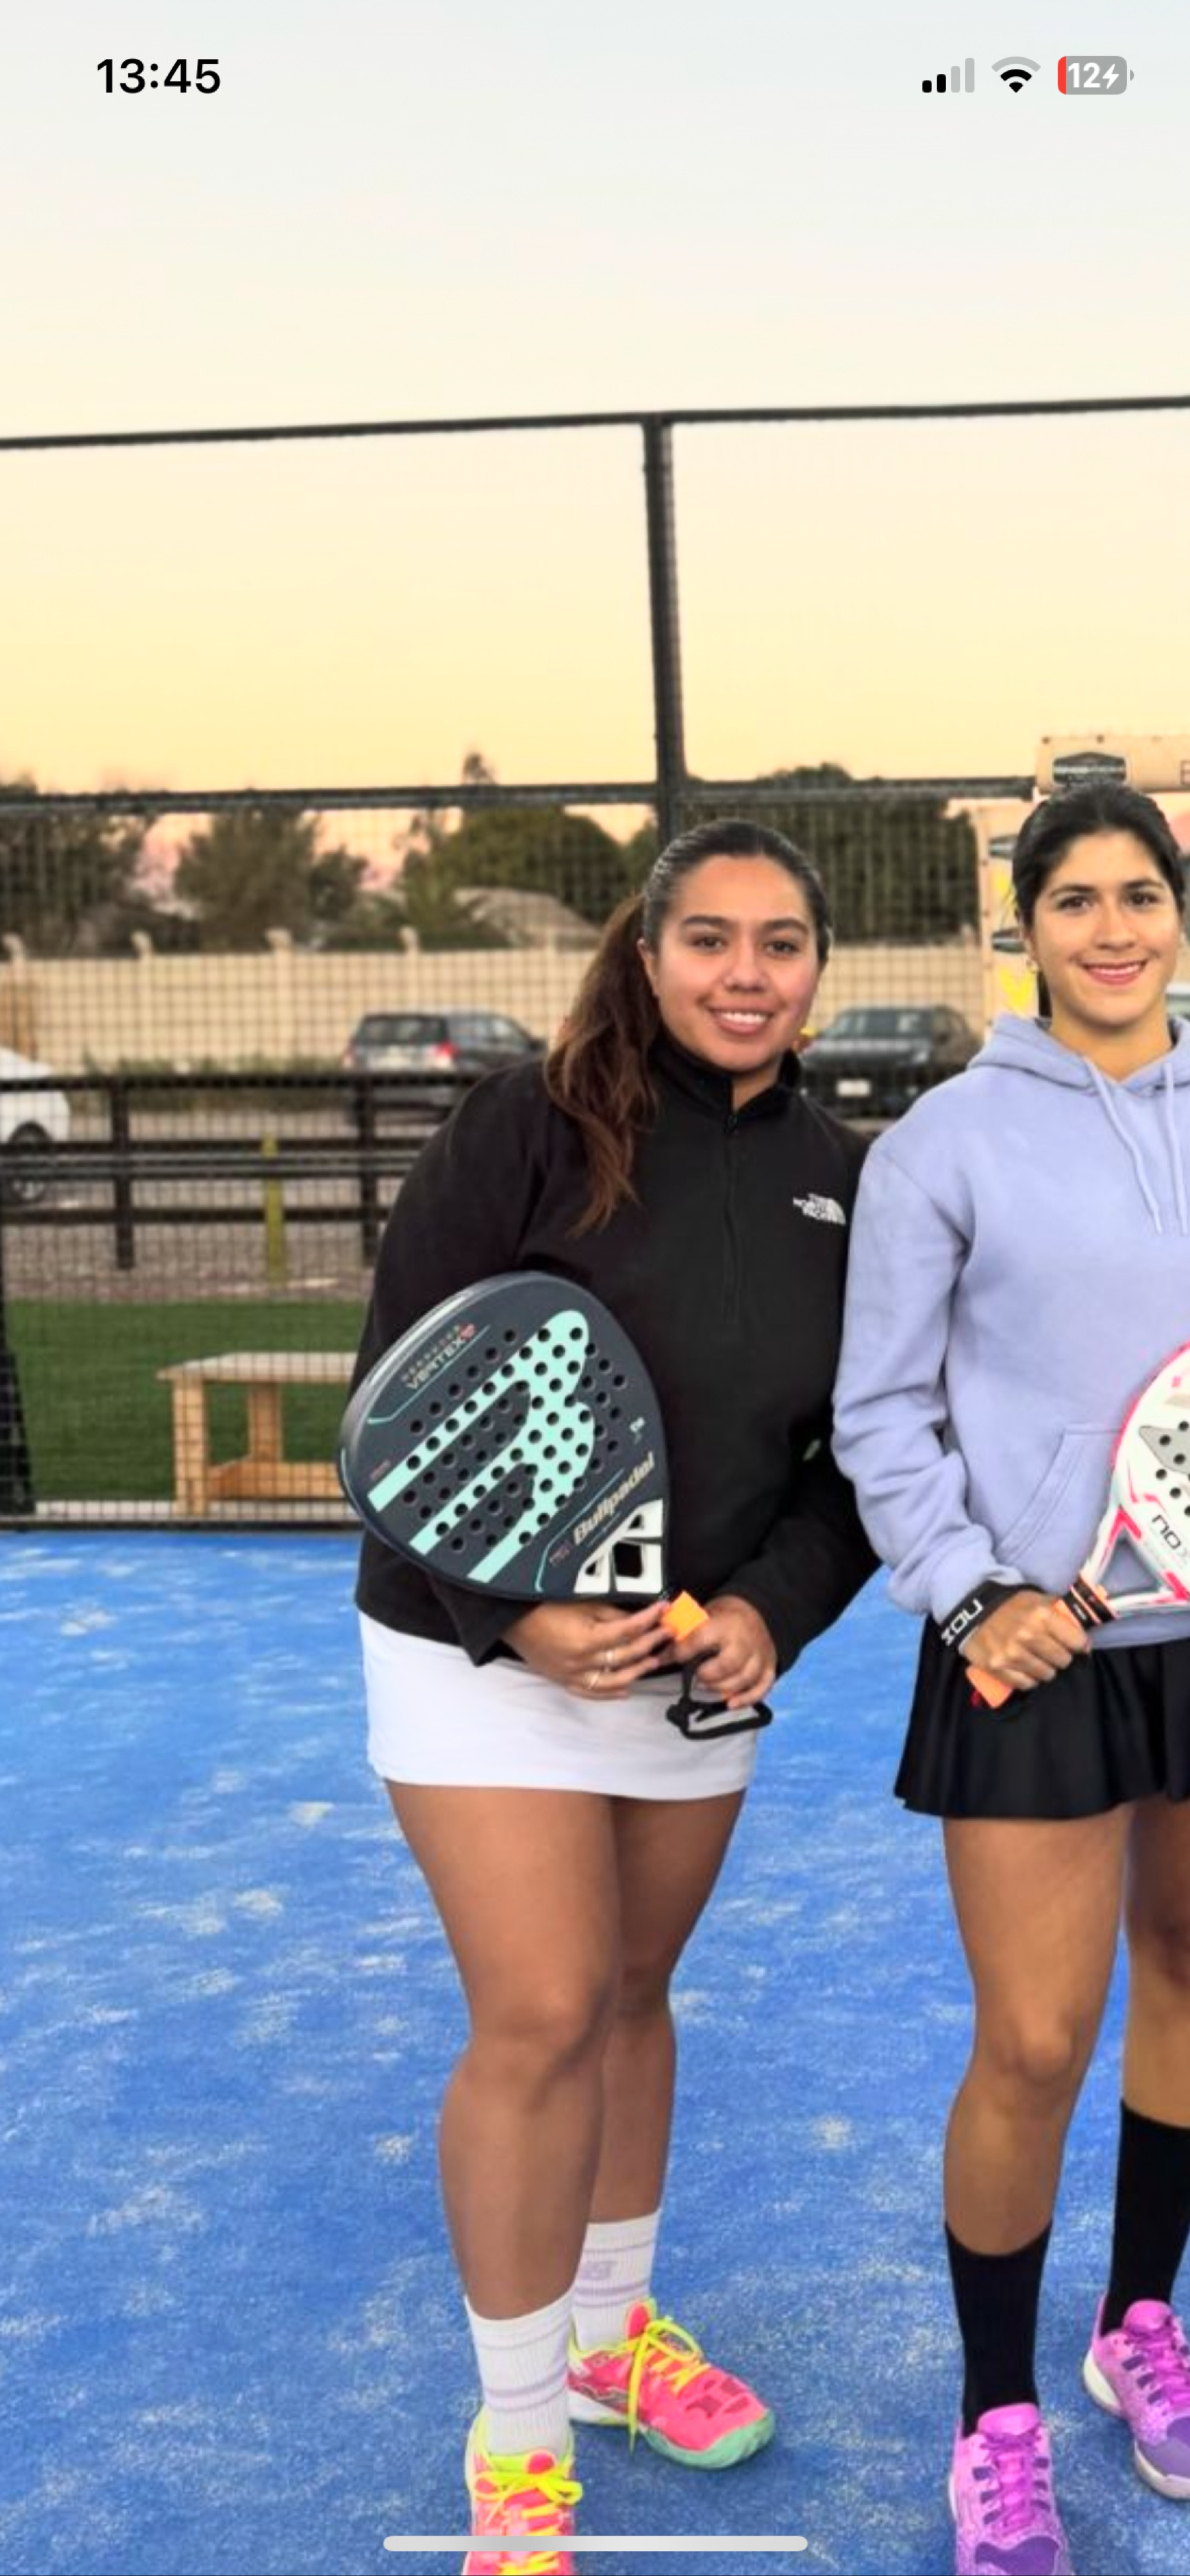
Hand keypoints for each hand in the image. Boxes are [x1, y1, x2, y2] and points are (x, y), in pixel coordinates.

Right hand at [503, 1598, 673, 1696]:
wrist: (509, 1620)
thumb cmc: (541, 1606)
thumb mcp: (579, 1603)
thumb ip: (610, 1614)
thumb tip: (636, 1619)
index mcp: (585, 1640)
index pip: (627, 1631)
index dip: (648, 1620)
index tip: (663, 1610)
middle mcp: (581, 1663)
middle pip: (625, 1656)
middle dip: (650, 1643)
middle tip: (666, 1633)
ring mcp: (573, 1676)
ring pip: (614, 1681)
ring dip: (637, 1671)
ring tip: (654, 1660)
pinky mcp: (564, 1681)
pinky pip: (592, 1693)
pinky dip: (611, 1693)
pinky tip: (626, 1689)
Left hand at [670, 1594, 776, 1710]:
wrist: (754, 1609)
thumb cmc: (725, 1616)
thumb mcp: (702, 1616)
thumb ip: (683, 1635)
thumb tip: (660, 1655)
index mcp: (725, 1624)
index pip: (700, 1639)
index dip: (682, 1652)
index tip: (672, 1657)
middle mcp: (744, 1640)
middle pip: (728, 1665)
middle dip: (707, 1675)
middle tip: (697, 1675)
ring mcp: (759, 1655)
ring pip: (744, 1679)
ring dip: (722, 1688)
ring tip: (708, 1685)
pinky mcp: (768, 1666)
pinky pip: (762, 1688)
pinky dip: (746, 1699)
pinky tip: (730, 1703)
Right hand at [959, 1587, 1089, 1693]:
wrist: (972, 1611)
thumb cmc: (1010, 1605)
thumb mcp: (1037, 1599)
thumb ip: (1060, 1612)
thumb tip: (1085, 1634)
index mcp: (1042, 1615)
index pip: (1078, 1641)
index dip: (1078, 1644)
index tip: (1073, 1644)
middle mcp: (1028, 1635)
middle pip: (1063, 1661)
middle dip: (1060, 1656)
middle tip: (1051, 1651)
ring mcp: (1012, 1654)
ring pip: (1047, 1675)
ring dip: (1045, 1669)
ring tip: (1036, 1659)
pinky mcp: (998, 1668)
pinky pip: (1026, 1684)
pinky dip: (1028, 1679)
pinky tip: (1024, 1669)